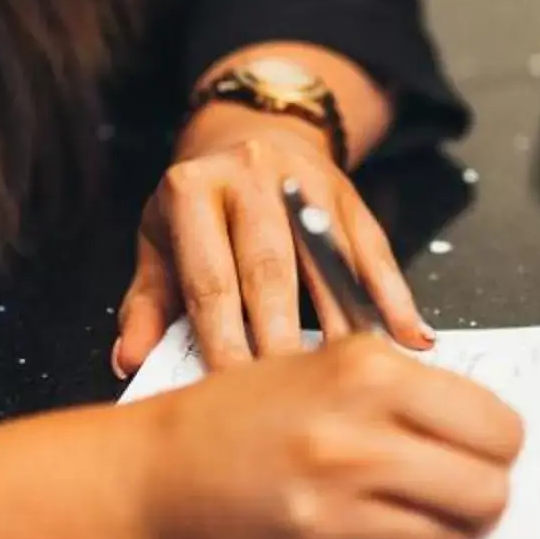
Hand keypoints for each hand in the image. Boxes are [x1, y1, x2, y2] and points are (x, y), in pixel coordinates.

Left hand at [114, 107, 431, 376]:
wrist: (250, 138)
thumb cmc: (201, 211)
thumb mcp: (162, 245)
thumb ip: (147, 306)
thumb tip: (130, 362)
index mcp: (192, 190)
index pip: (209, 277)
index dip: (222, 338)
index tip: (231, 391)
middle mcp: (250, 175)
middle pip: (270, 268)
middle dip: (281, 338)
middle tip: (291, 400)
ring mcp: (304, 180)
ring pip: (328, 260)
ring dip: (343, 325)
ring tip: (351, 379)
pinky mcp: (349, 192)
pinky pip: (374, 250)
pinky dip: (393, 297)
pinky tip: (410, 338)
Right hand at [126, 334, 523, 538]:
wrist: (158, 477)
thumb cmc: (241, 415)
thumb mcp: (324, 363)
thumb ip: (409, 389)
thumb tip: (491, 430)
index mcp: (366, 378)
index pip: (498, 428)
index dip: (501, 442)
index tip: (487, 445)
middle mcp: (352, 446)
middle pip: (487, 494)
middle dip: (485, 493)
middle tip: (461, 485)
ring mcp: (333, 517)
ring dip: (443, 531)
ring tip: (411, 509)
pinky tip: (369, 533)